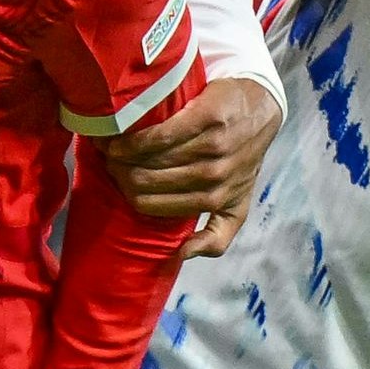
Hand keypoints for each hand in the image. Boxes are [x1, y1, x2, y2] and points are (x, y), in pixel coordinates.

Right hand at [107, 76, 280, 252]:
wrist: (260, 114)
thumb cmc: (241, 162)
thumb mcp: (237, 207)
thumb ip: (216, 236)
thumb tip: (183, 253)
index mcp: (214, 201)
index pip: (152, 205)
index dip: (127, 195)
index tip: (116, 181)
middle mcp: (214, 176)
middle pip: (145, 180)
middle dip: (119, 172)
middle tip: (109, 162)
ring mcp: (213, 147)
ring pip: (150, 156)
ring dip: (122, 152)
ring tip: (110, 147)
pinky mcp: (208, 117)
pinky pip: (161, 132)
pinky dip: (136, 135)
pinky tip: (122, 132)